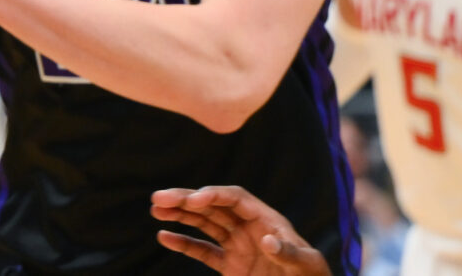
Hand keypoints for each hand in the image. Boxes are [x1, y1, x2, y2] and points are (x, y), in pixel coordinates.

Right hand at [151, 186, 330, 273]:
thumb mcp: (306, 265)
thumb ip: (289, 253)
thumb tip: (269, 241)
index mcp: (266, 219)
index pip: (235, 199)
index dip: (213, 195)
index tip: (194, 199)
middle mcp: (248, 228)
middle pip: (213, 207)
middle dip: (186, 200)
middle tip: (158, 197)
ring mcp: (238, 246)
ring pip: (203, 224)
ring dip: (180, 216)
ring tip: (155, 209)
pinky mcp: (231, 265)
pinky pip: (203, 251)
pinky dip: (184, 243)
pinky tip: (164, 237)